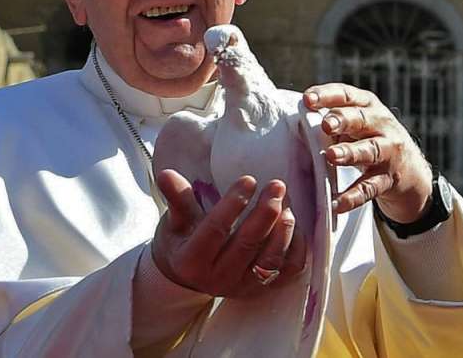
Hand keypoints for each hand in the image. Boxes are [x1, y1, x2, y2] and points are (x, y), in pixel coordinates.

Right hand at [151, 169, 306, 297]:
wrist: (187, 276)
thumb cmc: (181, 240)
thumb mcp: (174, 220)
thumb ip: (177, 197)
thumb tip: (166, 174)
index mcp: (192, 260)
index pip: (215, 230)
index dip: (233, 204)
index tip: (248, 180)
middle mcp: (218, 278)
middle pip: (248, 245)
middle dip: (266, 212)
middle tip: (277, 185)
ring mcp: (243, 287)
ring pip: (271, 259)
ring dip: (284, 228)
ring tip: (286, 201)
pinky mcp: (262, 289)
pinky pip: (288, 271)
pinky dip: (297, 247)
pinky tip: (293, 223)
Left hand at [303, 83, 432, 222]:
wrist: (410, 170)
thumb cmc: (368, 138)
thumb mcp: (355, 123)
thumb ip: (331, 118)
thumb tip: (293, 119)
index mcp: (368, 106)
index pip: (346, 95)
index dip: (327, 96)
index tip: (307, 100)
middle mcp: (381, 125)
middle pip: (361, 119)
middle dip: (342, 120)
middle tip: (325, 125)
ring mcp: (388, 153)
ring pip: (369, 150)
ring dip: (350, 153)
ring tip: (332, 157)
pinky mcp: (389, 179)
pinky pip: (369, 188)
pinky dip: (353, 196)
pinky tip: (337, 203)